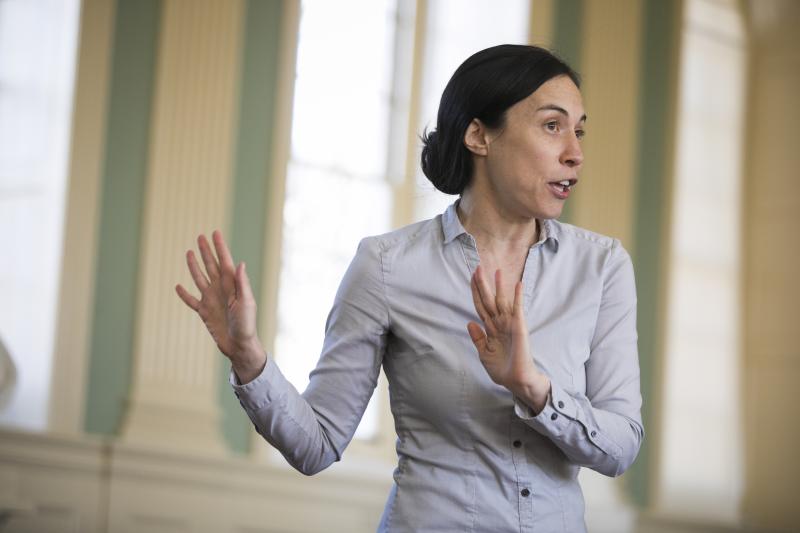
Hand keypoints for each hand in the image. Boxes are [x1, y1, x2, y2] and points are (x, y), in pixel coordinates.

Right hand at [175, 230, 265, 379]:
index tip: (215, 233)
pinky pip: (191, 301)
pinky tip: (178, 286)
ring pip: (200, 278)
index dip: (220, 247)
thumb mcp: (247, 303)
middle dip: (206, 251)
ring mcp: (212, 300)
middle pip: (211, 266)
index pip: (225, 261)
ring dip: (194, 266)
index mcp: (232, 286)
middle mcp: (221, 290)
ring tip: (188, 252)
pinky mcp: (204, 312)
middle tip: (200, 236)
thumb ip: (242, 284)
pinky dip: (184, 294)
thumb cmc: (246, 325)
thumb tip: (240, 263)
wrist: (239, 345)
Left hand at [467, 265, 549, 410]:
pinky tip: (517, 284)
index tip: (471, 278)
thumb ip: (477, 338)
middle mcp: (499, 323)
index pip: (480, 306)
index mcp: (490, 328)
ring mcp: (509, 324)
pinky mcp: (519, 327)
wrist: (516, 380)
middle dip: (483, 284)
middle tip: (478, 267)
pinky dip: (518, 296)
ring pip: (502, 300)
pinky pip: (518, 308)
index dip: (475, 292)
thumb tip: (469, 322)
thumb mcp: (484, 353)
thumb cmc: (502, 368)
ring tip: (497, 270)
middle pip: (489, 299)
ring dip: (500, 285)